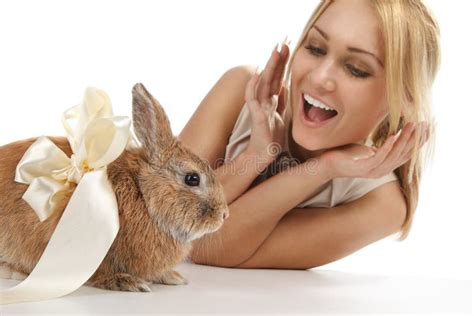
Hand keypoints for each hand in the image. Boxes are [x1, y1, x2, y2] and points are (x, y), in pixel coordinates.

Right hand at [245, 39, 289, 162]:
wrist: (264, 155)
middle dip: (276, 60)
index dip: (282, 64)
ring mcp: (259, 107)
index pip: (278, 78)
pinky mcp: (256, 116)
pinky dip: (253, 86)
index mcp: (272, 101)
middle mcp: (265, 101)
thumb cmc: (271, 137)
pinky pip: (252, 99)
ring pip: (263, 83)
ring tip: (274, 52)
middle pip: (271, 77)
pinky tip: (257, 74)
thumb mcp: (281, 115)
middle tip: (282, 43)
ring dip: (268, 67)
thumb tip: (286, 85)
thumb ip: (282, 101)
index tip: (287, 48)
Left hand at [315, 122, 429, 178]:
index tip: (428, 127)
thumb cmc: (346, 155)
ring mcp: (372, 171)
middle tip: (424, 124)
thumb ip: (381, 145)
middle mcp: (381, 171)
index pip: (406, 153)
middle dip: (415, 138)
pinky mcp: (362, 169)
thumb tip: (393, 132)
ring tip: (411, 125)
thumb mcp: (367, 149)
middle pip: (404, 154)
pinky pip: (379, 157)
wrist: (326, 163)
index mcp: (384, 165)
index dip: (418, 141)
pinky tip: (394, 135)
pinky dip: (388, 146)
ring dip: (404, 139)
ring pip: (394, 155)